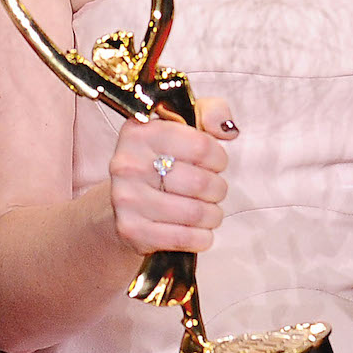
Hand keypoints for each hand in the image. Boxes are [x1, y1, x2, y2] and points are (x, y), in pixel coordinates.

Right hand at [107, 95, 238, 259]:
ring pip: (195, 213)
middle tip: (213, 190)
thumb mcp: (183, 126)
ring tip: (208, 211)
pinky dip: (201, 237)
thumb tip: (226, 129)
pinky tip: (198, 230)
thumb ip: (210, 113)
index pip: (202, 146)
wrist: (127, 201)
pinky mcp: (130, 230)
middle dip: (218, 189)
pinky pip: (184, 238)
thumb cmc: (163, 160)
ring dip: (212, 215)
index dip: (218, 158)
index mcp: (140, 131)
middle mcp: (127, 163)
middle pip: (200, 182)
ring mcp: (126, 198)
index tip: (215, 163)